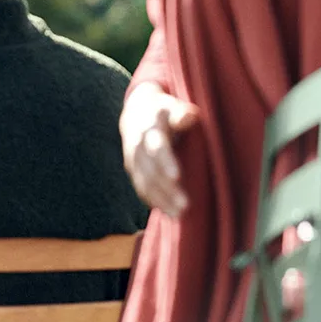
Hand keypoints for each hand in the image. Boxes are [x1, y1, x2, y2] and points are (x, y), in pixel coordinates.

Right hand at [120, 82, 199, 216]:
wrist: (136, 113)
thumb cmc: (163, 111)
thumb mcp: (172, 106)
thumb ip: (182, 113)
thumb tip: (188, 117)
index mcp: (149, 128)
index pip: (156, 147)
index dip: (165, 162)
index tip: (176, 177)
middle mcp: (137, 146)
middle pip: (150, 171)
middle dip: (166, 189)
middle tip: (185, 205)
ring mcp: (132, 160)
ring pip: (143, 183)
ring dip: (160, 200)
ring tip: (178, 215)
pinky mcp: (133, 171)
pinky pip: (141, 188)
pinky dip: (153, 201)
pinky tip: (167, 212)